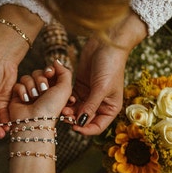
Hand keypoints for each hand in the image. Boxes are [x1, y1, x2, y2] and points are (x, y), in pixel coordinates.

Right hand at [9, 60, 72, 122]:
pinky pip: (18, 85)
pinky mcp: (18, 97)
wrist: (35, 121)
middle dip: (40, 80)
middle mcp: (42, 91)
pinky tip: (25, 100)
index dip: (48, 70)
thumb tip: (56, 61)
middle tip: (43, 91)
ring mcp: (29, 94)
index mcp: (54, 89)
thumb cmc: (51, 107)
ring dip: (31, 87)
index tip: (49, 74)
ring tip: (34, 98)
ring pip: (27, 77)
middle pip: (38, 72)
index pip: (49, 71)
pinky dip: (22, 92)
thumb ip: (65, 72)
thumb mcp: (65, 88)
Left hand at [62, 11, 147, 134]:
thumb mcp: (101, 88)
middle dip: (74, 119)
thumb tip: (80, 123)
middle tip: (63, 115)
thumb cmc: (110, 65)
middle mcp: (100, 104)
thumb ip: (90, 106)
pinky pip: (71, 98)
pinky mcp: (80, 86)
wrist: (106, 43)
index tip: (74, 128)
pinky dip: (66, 99)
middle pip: (84, 119)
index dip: (86, 129)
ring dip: (68, 110)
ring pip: (75, 109)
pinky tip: (61, 97)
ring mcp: (89, 95)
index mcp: (110, 108)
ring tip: (61, 107)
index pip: (97, 126)